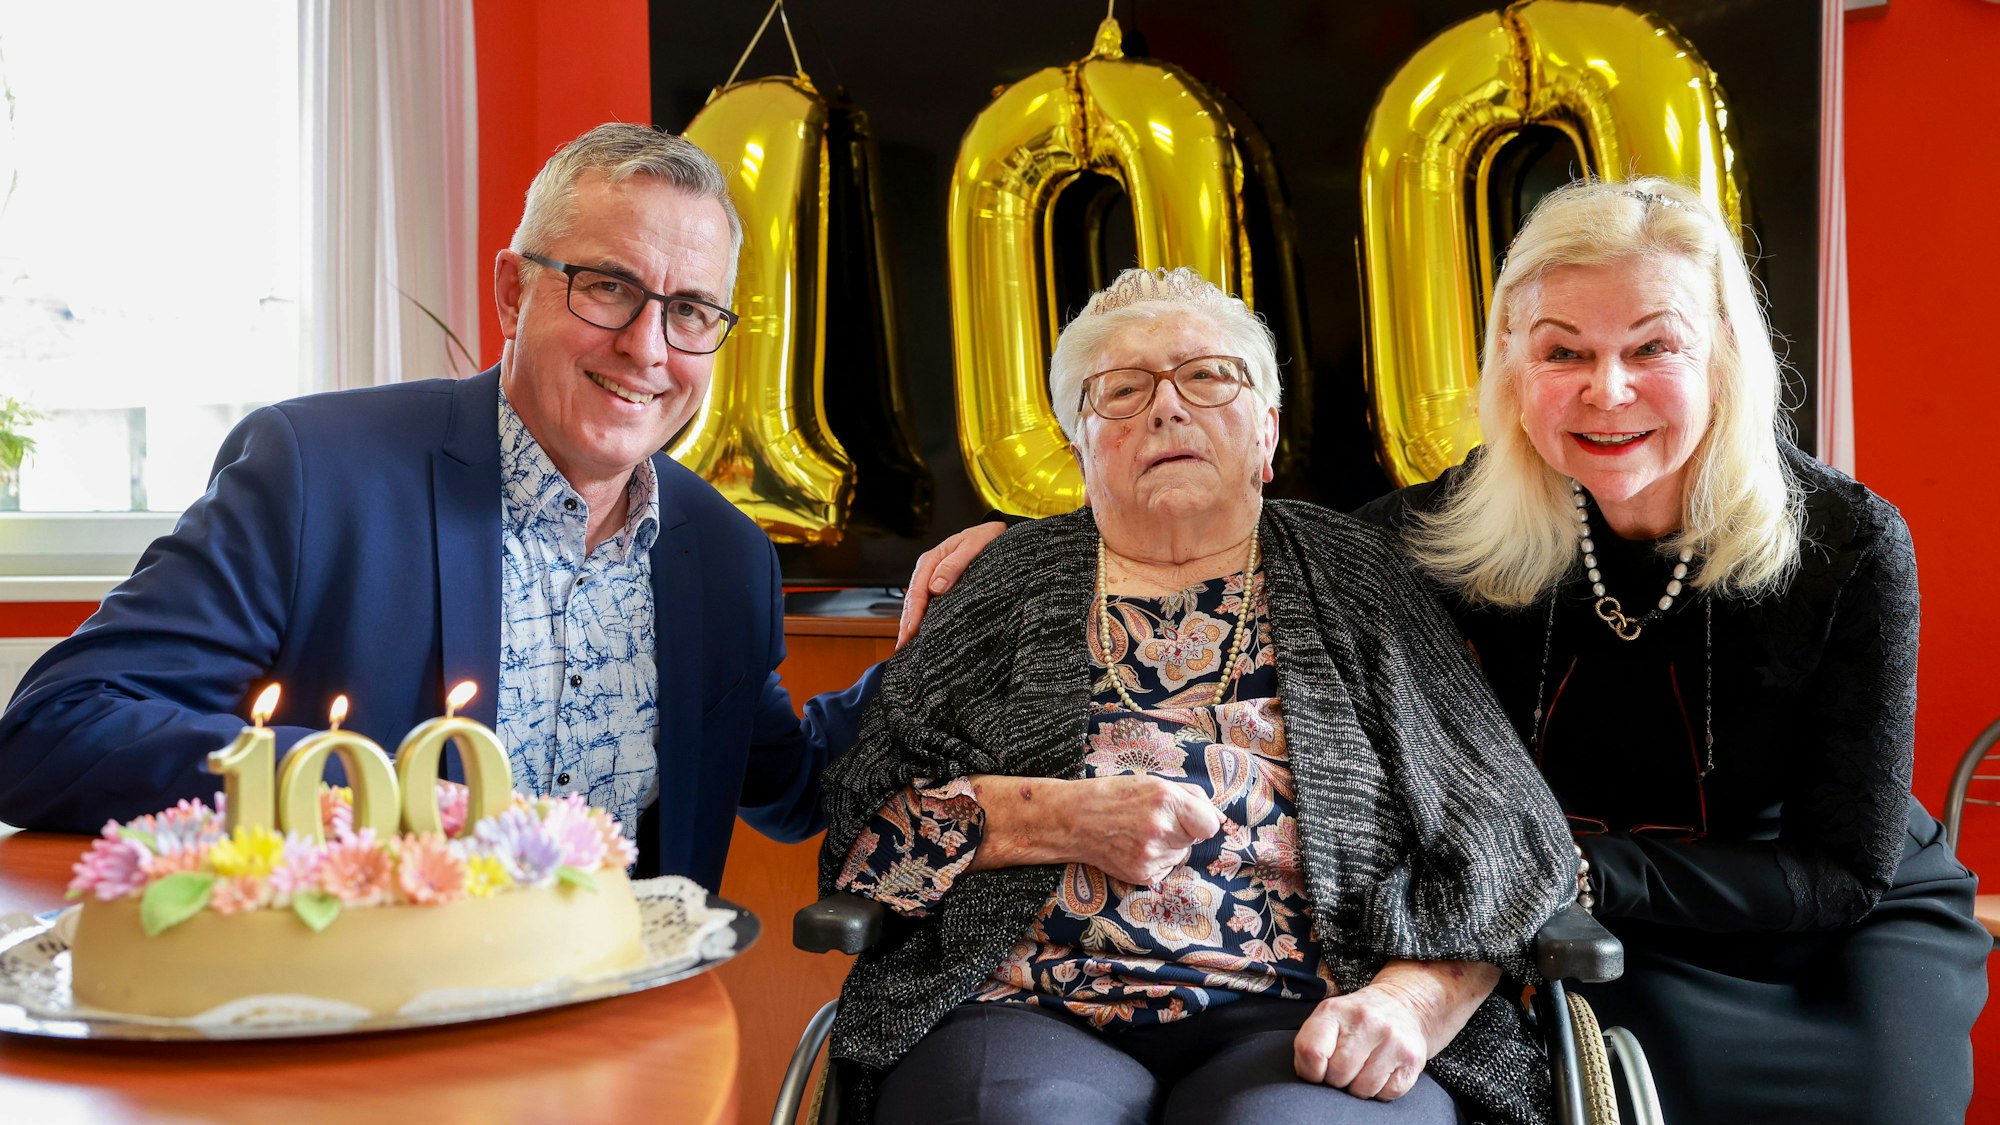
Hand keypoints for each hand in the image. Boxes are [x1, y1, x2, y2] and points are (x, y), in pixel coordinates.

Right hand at [897, 521, 1007, 648]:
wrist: (993, 533)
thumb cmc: (983, 539)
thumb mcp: (971, 547)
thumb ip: (954, 565)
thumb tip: (936, 587)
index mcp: (930, 560)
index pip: (918, 591)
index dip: (914, 613)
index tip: (913, 631)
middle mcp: (927, 571)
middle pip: (912, 601)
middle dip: (906, 624)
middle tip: (902, 648)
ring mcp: (931, 579)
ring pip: (915, 605)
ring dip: (909, 625)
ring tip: (905, 647)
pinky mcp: (938, 587)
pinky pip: (925, 605)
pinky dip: (919, 620)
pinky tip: (918, 634)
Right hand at [1058, 775, 1224, 884]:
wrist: (1075, 820)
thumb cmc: (1115, 796)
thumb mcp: (1154, 783)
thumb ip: (1192, 797)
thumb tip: (1219, 818)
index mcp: (1166, 800)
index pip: (1209, 825)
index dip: (1201, 821)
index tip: (1189, 818)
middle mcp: (1161, 830)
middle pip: (1194, 840)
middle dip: (1182, 831)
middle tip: (1154, 821)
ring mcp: (1151, 856)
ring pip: (1180, 855)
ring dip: (1168, 846)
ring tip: (1140, 833)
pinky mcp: (1143, 875)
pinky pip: (1166, 868)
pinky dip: (1156, 860)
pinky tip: (1134, 847)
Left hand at [1292, 986, 1431, 1100]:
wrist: (1402, 1006)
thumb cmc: (1357, 1019)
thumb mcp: (1329, 1018)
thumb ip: (1312, 1043)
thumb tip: (1309, 1078)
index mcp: (1334, 1011)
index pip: (1311, 1052)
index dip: (1310, 1071)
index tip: (1318, 1070)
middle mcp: (1366, 1021)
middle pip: (1337, 1075)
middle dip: (1338, 1079)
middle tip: (1346, 1065)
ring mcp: (1392, 1040)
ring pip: (1363, 1089)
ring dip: (1359, 1087)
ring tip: (1364, 1067)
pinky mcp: (1412, 1059)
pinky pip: (1387, 1094)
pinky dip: (1381, 1090)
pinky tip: (1382, 1070)